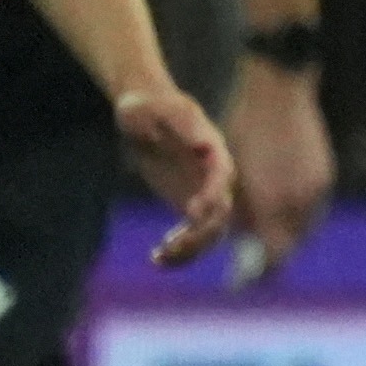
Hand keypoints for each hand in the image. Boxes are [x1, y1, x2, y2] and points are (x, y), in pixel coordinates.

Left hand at [120, 80, 240, 265]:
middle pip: (221, 212)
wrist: (141, 115)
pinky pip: (193, 235)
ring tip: (160, 258)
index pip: (223, 176)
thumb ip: (179, 122)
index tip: (192, 212)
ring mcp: (202, 192)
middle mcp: (214, 176)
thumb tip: (204, 145)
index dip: (213, 195)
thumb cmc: (147, 107)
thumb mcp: (157, 109)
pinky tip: (156, 258)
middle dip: (201, 234)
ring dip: (190, 251)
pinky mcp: (187, 204)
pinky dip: (179, 251)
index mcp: (213, 150)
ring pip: (210, 232)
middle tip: (172, 246)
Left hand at [217, 59, 337, 284]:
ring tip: (265, 235)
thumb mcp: (232, 174)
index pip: (271, 258)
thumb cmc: (244, 129)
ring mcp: (317, 190)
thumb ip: (240, 210)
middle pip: (290, 248)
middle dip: (271, 257)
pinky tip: (282, 208)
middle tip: (250, 261)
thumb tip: (241, 238)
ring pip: (303, 229)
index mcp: (274, 205)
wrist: (280, 91)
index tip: (237, 281)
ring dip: (285, 237)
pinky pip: (312, 209)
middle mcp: (300, 203)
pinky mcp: (325, 176)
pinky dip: (297, 217)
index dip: (254, 273)